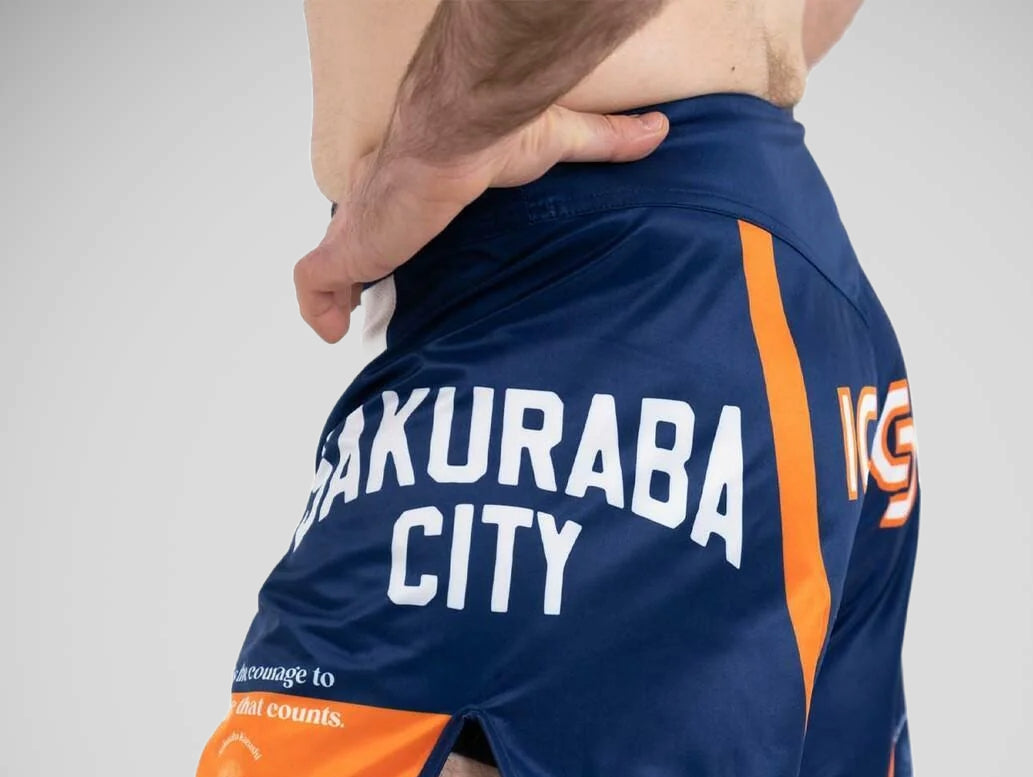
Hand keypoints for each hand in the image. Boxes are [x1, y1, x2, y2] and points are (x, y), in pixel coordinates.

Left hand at [294, 105, 667, 342]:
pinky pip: (315, 284)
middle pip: (358, 239)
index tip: (405, 257)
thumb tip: (659, 132)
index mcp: (424, 187)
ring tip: (348, 320)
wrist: (461, 131)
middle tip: (374, 301)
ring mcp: (364, 230)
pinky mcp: (351, 249)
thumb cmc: (495, 136)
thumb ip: (606, 142)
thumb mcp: (561, 144)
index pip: (400, 211)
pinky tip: (330, 330)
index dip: (397, 233)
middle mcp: (386, 208)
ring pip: (331, 263)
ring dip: (335, 292)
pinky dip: (318, 308)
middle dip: (361, 268)